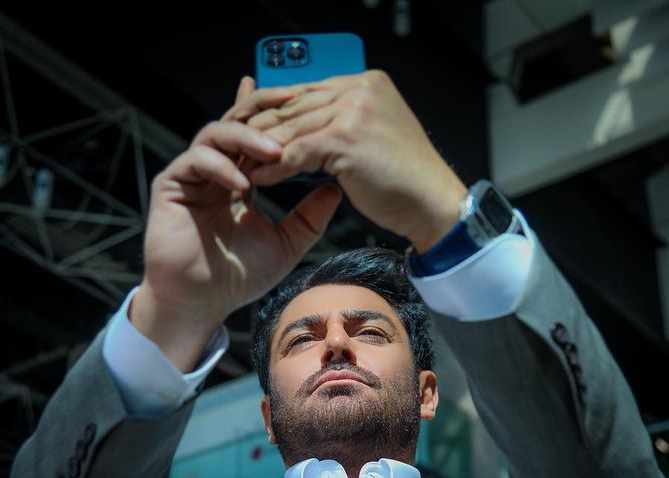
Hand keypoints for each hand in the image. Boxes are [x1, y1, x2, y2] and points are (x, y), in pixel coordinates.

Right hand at [132, 77, 343, 371]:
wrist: (201, 302)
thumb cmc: (239, 277)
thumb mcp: (285, 244)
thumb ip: (309, 217)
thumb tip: (336, 190)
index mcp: (240, 178)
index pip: (259, 135)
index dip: (279, 112)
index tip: (308, 97)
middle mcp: (215, 170)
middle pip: (238, 121)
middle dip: (264, 106)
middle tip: (294, 98)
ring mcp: (192, 175)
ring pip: (217, 134)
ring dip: (247, 139)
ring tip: (275, 152)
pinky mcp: (171, 185)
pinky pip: (196, 160)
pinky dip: (221, 166)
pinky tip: (242, 184)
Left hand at [238, 70, 466, 251]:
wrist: (433, 203)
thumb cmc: (406, 179)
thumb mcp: (372, 137)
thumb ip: (342, 122)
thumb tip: (302, 128)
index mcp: (367, 83)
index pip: (307, 90)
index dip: (276, 111)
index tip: (251, 129)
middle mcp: (360, 89)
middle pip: (295, 106)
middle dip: (262, 130)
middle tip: (236, 148)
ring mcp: (353, 110)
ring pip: (292, 129)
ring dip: (261, 151)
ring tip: (240, 168)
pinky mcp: (345, 138)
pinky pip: (296, 152)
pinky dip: (274, 169)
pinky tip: (259, 180)